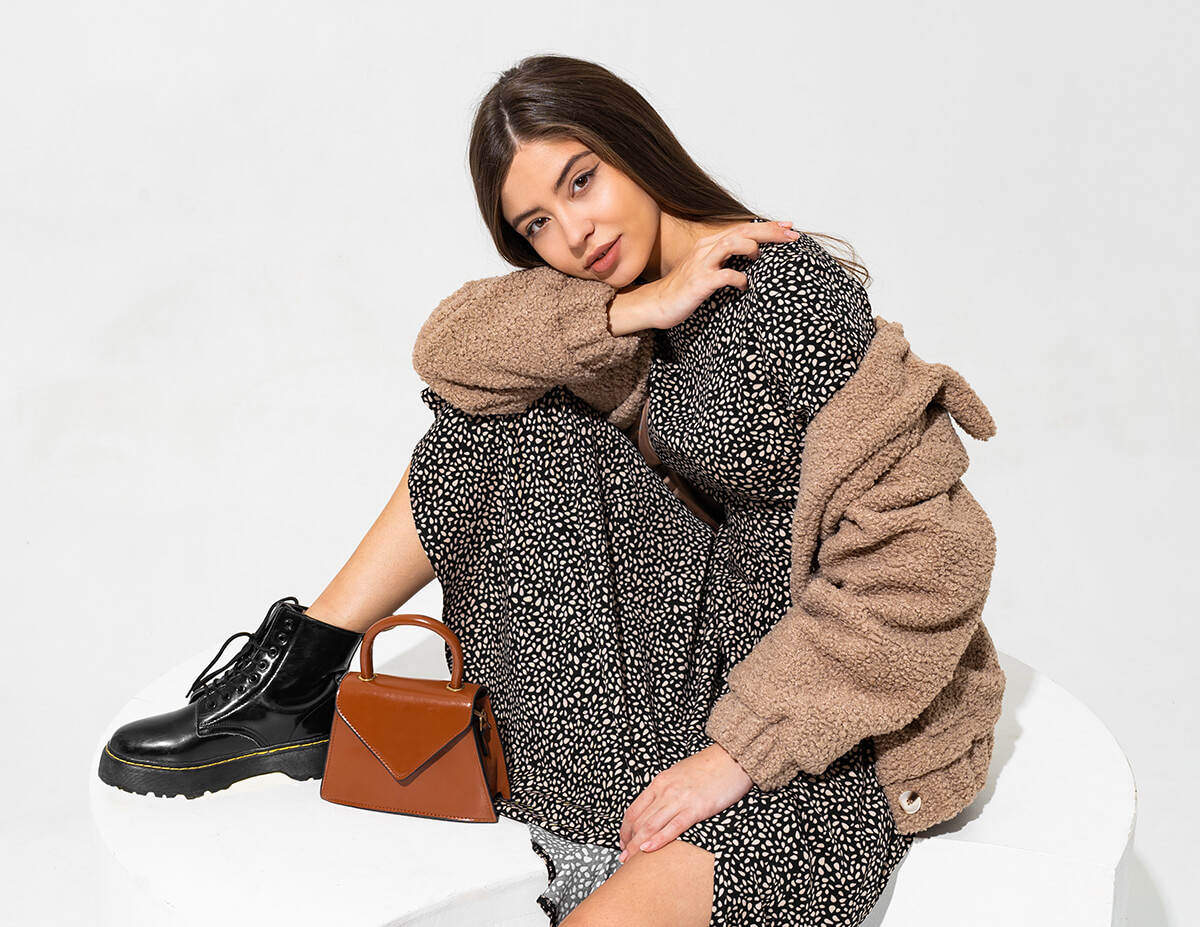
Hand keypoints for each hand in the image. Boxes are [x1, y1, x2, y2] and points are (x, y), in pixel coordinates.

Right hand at [606, 220, 800, 335]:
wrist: (656, 304)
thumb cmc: (684, 290)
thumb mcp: (706, 269)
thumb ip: (726, 261)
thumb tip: (752, 259)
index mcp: (710, 245)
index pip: (743, 228)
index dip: (768, 226)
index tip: (790, 226)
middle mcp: (706, 249)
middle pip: (742, 231)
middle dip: (770, 232)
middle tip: (792, 235)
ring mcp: (701, 265)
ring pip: (732, 243)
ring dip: (752, 248)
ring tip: (761, 258)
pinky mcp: (699, 282)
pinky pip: (725, 275)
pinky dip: (739, 278)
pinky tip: (745, 285)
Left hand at [616, 743, 753, 863]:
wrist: (731, 757)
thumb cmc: (708, 766)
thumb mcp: (678, 774)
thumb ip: (666, 790)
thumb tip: (658, 806)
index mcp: (659, 782)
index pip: (633, 810)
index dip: (625, 830)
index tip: (623, 842)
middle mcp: (665, 790)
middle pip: (638, 821)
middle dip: (628, 842)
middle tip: (624, 857)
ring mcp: (679, 799)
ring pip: (650, 826)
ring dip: (637, 846)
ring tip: (631, 860)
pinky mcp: (696, 809)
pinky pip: (673, 827)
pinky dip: (658, 840)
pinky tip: (648, 850)